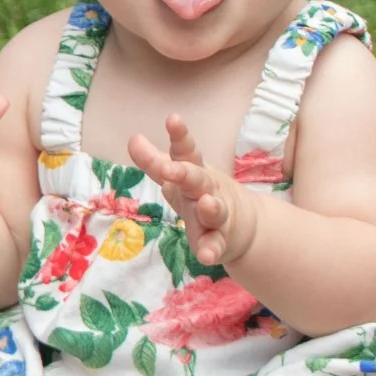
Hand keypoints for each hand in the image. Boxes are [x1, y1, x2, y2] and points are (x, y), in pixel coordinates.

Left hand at [127, 116, 256, 265]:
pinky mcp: (220, 240)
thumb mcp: (178, 175)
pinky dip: (211, 250)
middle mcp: (207, 190)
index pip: (187, 151)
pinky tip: (206, 257)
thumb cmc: (200, 193)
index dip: (180, 136)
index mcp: (194, 172)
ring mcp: (217, 215)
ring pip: (215, 211)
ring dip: (211, 208)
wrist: (243, 224)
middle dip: (184, 173)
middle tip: (169, 169)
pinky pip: (216, 245)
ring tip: (206, 204)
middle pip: (197, 179)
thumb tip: (132, 137)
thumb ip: (153, 160)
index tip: (173, 119)